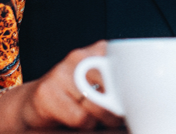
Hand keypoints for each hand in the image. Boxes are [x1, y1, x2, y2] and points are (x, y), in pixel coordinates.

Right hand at [0, 41, 122, 131]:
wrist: (32, 104)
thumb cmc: (74, 99)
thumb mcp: (100, 86)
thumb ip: (118, 87)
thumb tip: (142, 104)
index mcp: (98, 51)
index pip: (126, 67)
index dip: (132, 91)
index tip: (134, 104)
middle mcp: (80, 57)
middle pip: (112, 86)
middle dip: (118, 108)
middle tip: (118, 118)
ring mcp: (61, 72)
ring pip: (96, 103)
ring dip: (102, 119)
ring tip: (97, 121)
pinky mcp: (46, 92)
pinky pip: (80, 116)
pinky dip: (85, 125)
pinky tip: (79, 122)